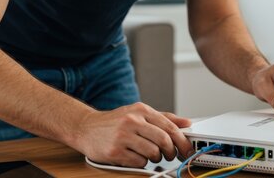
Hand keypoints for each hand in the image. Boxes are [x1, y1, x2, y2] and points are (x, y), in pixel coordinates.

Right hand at [75, 102, 193, 167]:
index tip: (188, 150)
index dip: (182, 141)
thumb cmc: (115, 122)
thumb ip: (163, 117)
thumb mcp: (138, 113)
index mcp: (140, 110)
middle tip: (170, 155)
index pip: (169, 126)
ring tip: (148, 154)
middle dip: (171, 152)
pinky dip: (141, 162)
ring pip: (153, 153)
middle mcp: (132, 121)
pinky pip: (139, 162)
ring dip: (155, 158)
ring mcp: (122, 136)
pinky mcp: (115, 152)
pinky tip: (134, 156)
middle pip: (164, 141)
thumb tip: (186, 123)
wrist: (85, 127)